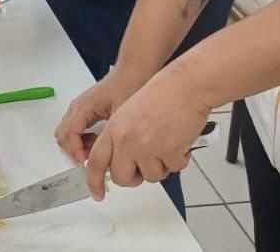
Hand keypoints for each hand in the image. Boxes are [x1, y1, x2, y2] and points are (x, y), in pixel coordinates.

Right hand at [55, 64, 151, 164]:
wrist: (133, 71)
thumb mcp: (121, 115)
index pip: (69, 134)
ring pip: (66, 133)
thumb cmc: (128, 85)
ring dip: (76, 145)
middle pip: (62, 135)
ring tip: (96, 149)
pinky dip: (81, 140)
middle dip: (73, 150)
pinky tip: (97, 140)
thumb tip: (106, 159)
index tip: (86, 162)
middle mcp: (77, 107)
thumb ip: (110, 138)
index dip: (76, 151)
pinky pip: (74, 129)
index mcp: (83, 107)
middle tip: (91, 160)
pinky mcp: (85, 110)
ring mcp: (79, 108)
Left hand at [83, 64, 212, 200]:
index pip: (96, 162)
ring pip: (150, 176)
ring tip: (166, 142)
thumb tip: (118, 161)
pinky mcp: (169, 152)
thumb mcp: (127, 113)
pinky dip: (179, 159)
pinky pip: (173, 169)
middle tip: (144, 164)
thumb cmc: (161, 94)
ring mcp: (147, 147)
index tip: (97, 193)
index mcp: (114, 129)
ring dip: (161, 165)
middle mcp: (127, 140)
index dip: (94, 181)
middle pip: (122, 178)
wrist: (185, 85)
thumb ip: (119, 137)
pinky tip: (179, 141)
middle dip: (134, 176)